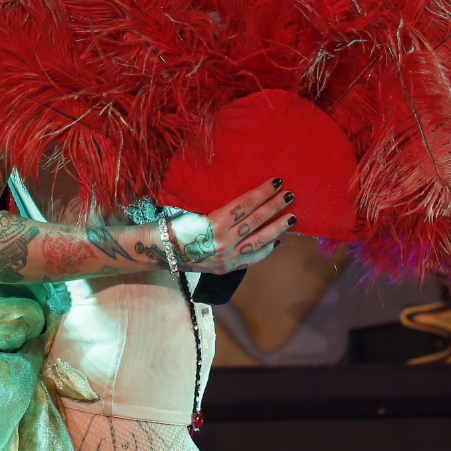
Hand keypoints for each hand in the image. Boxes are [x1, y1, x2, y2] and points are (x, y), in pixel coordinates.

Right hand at [168, 178, 295, 274]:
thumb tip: (242, 199)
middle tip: (290, 195)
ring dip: (277, 228)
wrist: (158, 251)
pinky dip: (264, 250)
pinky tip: (275, 242)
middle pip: (255, 221)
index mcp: (214, 224)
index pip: (245, 205)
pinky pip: (250, 259)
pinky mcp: (225, 268)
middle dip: (274, 206)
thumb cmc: (172, 224)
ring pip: (258, 242)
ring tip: (292, 218)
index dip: (262, 193)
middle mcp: (223, 242)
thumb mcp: (193, 210)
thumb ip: (219, 208)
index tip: (276, 182)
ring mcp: (226, 258)